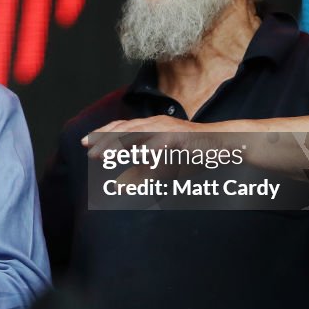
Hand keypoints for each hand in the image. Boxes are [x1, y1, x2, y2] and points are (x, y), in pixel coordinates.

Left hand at [82, 116, 223, 183]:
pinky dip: (141, 152)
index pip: (121, 126)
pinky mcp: (176, 137)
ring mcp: (166, 128)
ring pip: (135, 134)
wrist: (222, 144)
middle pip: (123, 128)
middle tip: (87, 149)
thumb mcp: (162, 164)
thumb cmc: (192, 155)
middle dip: (103, 138)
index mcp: (151, 126)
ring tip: (101, 154)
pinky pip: (155, 144)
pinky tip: (129, 160)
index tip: (86, 142)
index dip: (102, 134)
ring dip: (115, 144)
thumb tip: (118, 185)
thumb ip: (141, 171)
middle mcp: (156, 123)